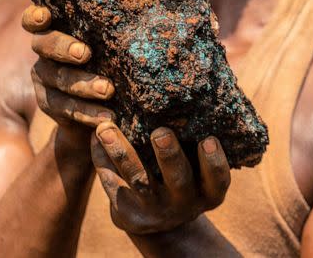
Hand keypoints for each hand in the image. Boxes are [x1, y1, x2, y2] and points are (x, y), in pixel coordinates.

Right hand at [21, 4, 115, 127]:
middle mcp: (44, 54)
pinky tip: (107, 118)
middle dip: (64, 48)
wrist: (101, 104)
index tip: (46, 15)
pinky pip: (67, 109)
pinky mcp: (50, 105)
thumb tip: (140, 7)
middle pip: (44, 45)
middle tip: (86, 53)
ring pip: (58, 79)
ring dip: (84, 84)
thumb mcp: (107, 44)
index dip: (35, 17)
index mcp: (54, 31)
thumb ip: (109, 30)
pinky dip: (88, 113)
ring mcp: (44, 80)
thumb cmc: (109, 59)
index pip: (34, 21)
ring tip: (108, 90)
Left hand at [91, 122, 230, 234]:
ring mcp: (155, 212)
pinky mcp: (128, 214)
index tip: (208, 139)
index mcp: (208, 192)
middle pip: (177, 179)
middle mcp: (184, 204)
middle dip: (169, 155)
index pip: (218, 179)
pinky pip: (112, 183)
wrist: (156, 222)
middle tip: (160, 133)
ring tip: (105, 128)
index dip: (214, 162)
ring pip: (138, 179)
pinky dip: (102, 158)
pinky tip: (94, 135)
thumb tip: (191, 90)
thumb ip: (195, 141)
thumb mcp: (197, 171)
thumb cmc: (182, 177)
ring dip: (121, 152)